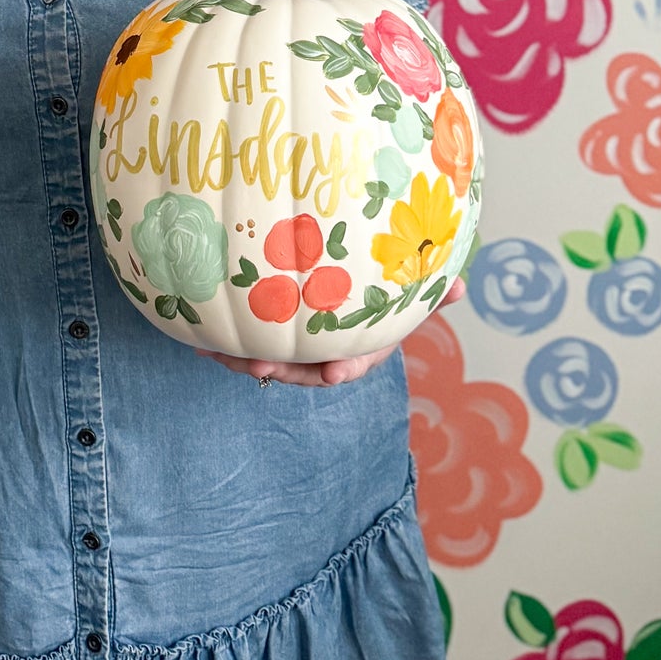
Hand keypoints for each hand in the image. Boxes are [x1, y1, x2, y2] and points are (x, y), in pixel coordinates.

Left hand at [194, 277, 466, 387]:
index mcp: (358, 348)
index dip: (345, 368)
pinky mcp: (268, 345)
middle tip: (262, 366)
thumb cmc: (374, 297)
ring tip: (224, 356)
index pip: (354, 362)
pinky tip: (201, 341)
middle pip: (304, 370)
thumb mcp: (402, 297)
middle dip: (283, 371)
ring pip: (271, 363)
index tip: (333, 373)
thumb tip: (459, 286)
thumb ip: (428, 294)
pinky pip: (247, 350)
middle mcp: (325, 356)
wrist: (339, 297)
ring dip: (246, 362)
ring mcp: (295, 353)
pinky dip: (226, 348)